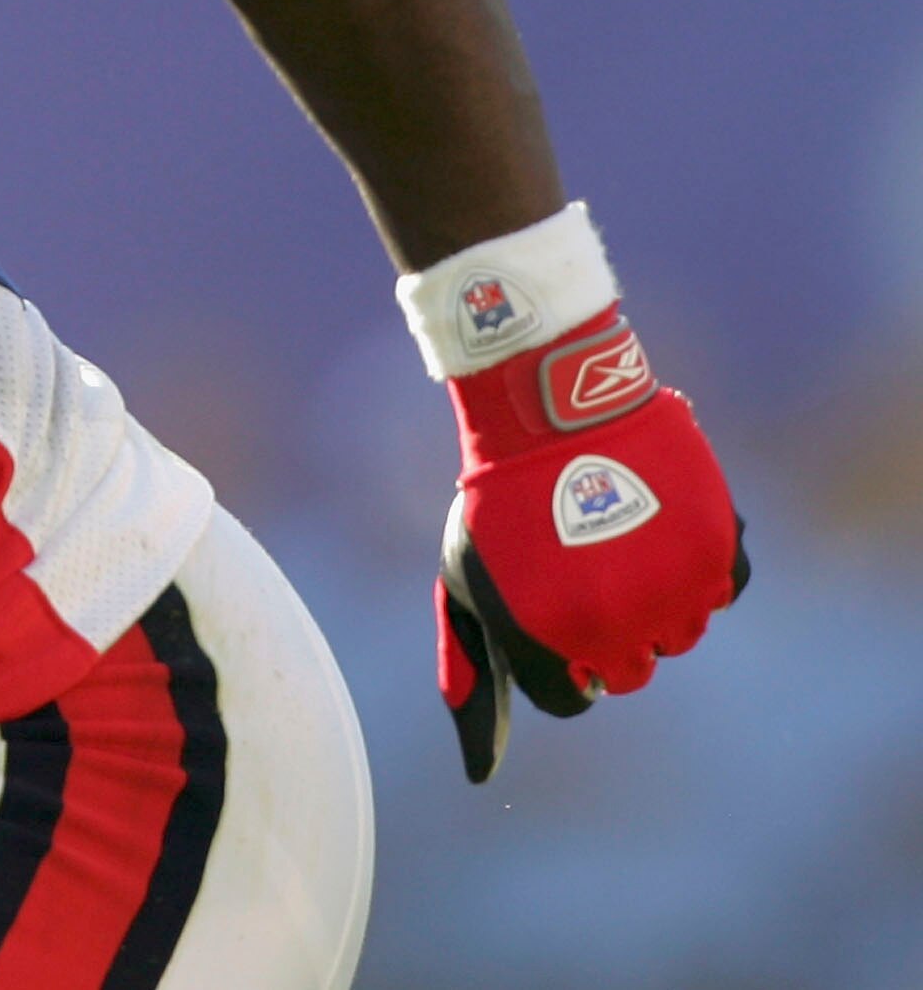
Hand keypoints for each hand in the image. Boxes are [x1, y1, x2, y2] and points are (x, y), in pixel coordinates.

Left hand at [435, 308, 748, 781]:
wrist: (549, 409)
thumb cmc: (496, 503)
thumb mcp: (464, 582)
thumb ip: (470, 668)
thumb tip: (478, 774)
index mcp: (547, 641)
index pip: (572, 697)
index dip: (557, 657)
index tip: (545, 609)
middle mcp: (615, 629)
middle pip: (628, 674)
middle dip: (604, 636)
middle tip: (579, 573)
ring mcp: (671, 592)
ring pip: (676, 637)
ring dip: (651, 604)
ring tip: (612, 544)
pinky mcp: (716, 554)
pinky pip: (717, 594)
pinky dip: (693, 570)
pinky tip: (656, 530)